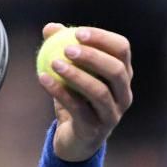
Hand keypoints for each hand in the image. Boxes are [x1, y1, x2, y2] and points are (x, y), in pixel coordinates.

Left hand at [37, 23, 132, 161]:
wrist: (74, 139)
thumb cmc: (76, 98)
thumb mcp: (70, 72)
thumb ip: (61, 48)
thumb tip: (50, 28)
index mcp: (122, 75)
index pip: (122, 50)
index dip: (103, 38)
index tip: (78, 32)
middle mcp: (124, 94)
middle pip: (117, 71)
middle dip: (93, 57)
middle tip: (68, 49)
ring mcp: (112, 114)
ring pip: (100, 92)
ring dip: (76, 76)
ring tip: (54, 63)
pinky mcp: (95, 130)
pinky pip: (78, 109)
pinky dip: (60, 92)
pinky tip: (43, 79)